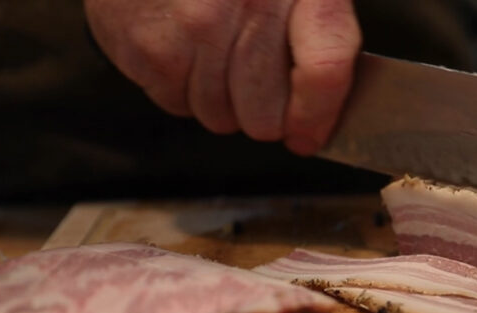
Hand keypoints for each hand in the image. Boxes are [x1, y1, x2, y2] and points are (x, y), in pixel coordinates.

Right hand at [84, 0, 360, 154]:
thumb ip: (322, 38)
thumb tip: (316, 117)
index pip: (324, 70)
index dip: (318, 116)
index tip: (308, 135)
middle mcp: (251, 5)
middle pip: (266, 116)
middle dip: (261, 111)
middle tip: (248, 75)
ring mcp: (197, 27)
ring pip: (221, 118)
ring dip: (218, 99)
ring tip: (209, 50)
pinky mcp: (151, 47)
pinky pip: (178, 105)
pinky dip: (179, 86)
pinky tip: (179, 45)